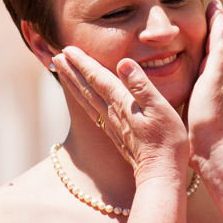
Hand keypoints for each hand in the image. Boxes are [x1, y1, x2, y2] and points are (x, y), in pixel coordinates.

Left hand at [54, 46, 187, 184]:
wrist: (160, 173)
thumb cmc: (167, 141)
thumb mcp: (160, 108)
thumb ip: (141, 85)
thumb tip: (123, 62)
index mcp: (121, 102)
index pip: (97, 77)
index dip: (82, 61)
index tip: (67, 48)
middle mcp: (111, 112)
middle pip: (86, 87)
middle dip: (71, 69)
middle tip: (56, 54)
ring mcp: (111, 124)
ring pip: (86, 99)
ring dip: (73, 83)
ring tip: (61, 71)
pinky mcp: (114, 134)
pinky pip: (92, 110)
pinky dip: (82, 99)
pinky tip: (81, 98)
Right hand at [187, 0, 222, 165]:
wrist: (213, 153)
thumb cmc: (212, 118)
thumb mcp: (214, 82)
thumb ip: (220, 56)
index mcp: (219, 71)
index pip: (218, 38)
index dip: (215, 20)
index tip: (213, 2)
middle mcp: (217, 79)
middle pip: (213, 48)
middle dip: (209, 30)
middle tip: (204, 13)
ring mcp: (209, 93)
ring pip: (204, 64)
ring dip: (200, 49)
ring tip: (190, 38)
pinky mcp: (200, 105)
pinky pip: (195, 79)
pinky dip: (191, 69)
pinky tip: (184, 74)